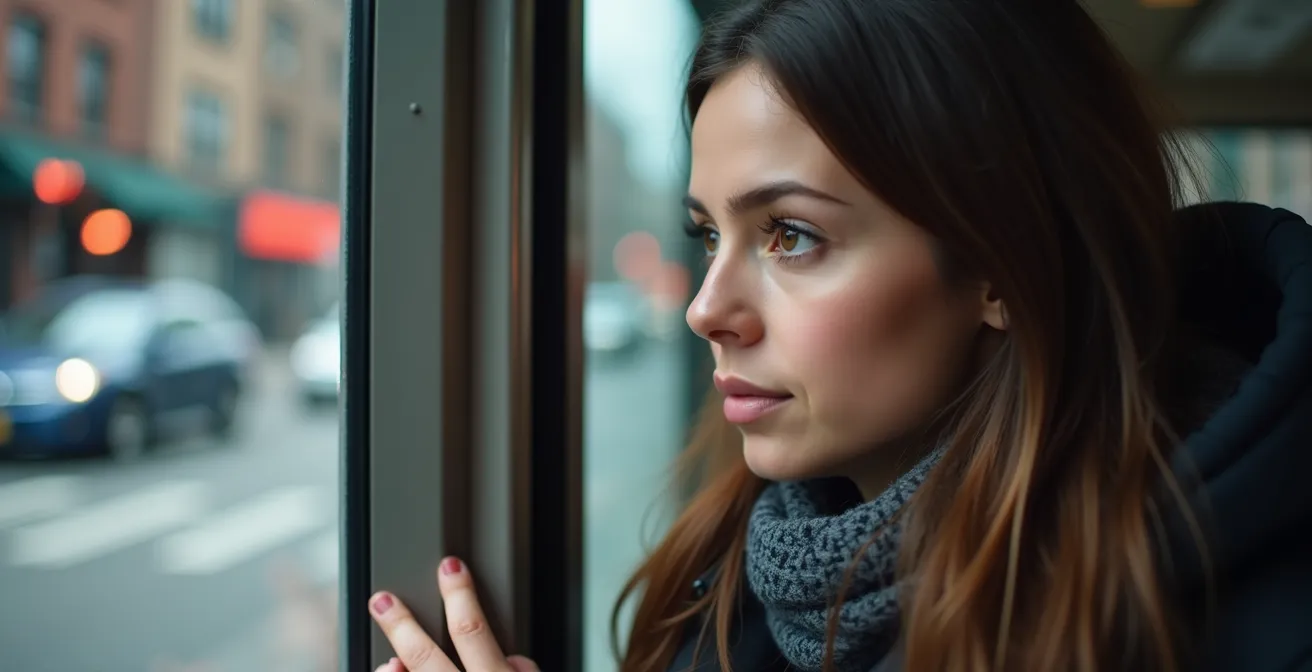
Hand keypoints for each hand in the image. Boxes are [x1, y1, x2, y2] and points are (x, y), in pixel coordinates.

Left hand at [369, 556, 538, 671]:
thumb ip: (523, 670)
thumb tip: (512, 657)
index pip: (472, 630)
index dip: (459, 594)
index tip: (450, 567)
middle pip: (425, 655)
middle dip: (402, 624)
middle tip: (384, 600)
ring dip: (393, 659)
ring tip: (382, 647)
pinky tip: (391, 669)